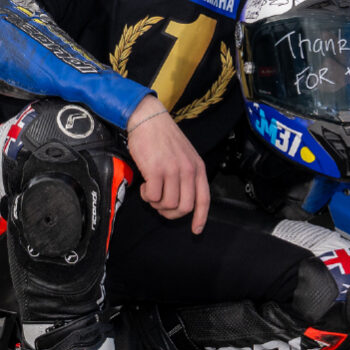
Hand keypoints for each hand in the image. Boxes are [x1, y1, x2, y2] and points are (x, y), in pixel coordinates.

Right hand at [125, 95, 208, 232]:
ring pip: (168, 205)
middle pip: (185, 207)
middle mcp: (188, 171)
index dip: (200, 218)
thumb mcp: (185, 155)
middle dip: (171, 213)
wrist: (148, 119)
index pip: (204, 199)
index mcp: (198, 168)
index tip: (195, 230)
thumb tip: (180, 199)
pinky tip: (145, 186)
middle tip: (160, 205)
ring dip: (157, 204)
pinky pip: (153, 197)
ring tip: (151, 191)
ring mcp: (173, 171)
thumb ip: (187, 175)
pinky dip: (147, 196)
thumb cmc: (164, 138)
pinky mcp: (156, 171)